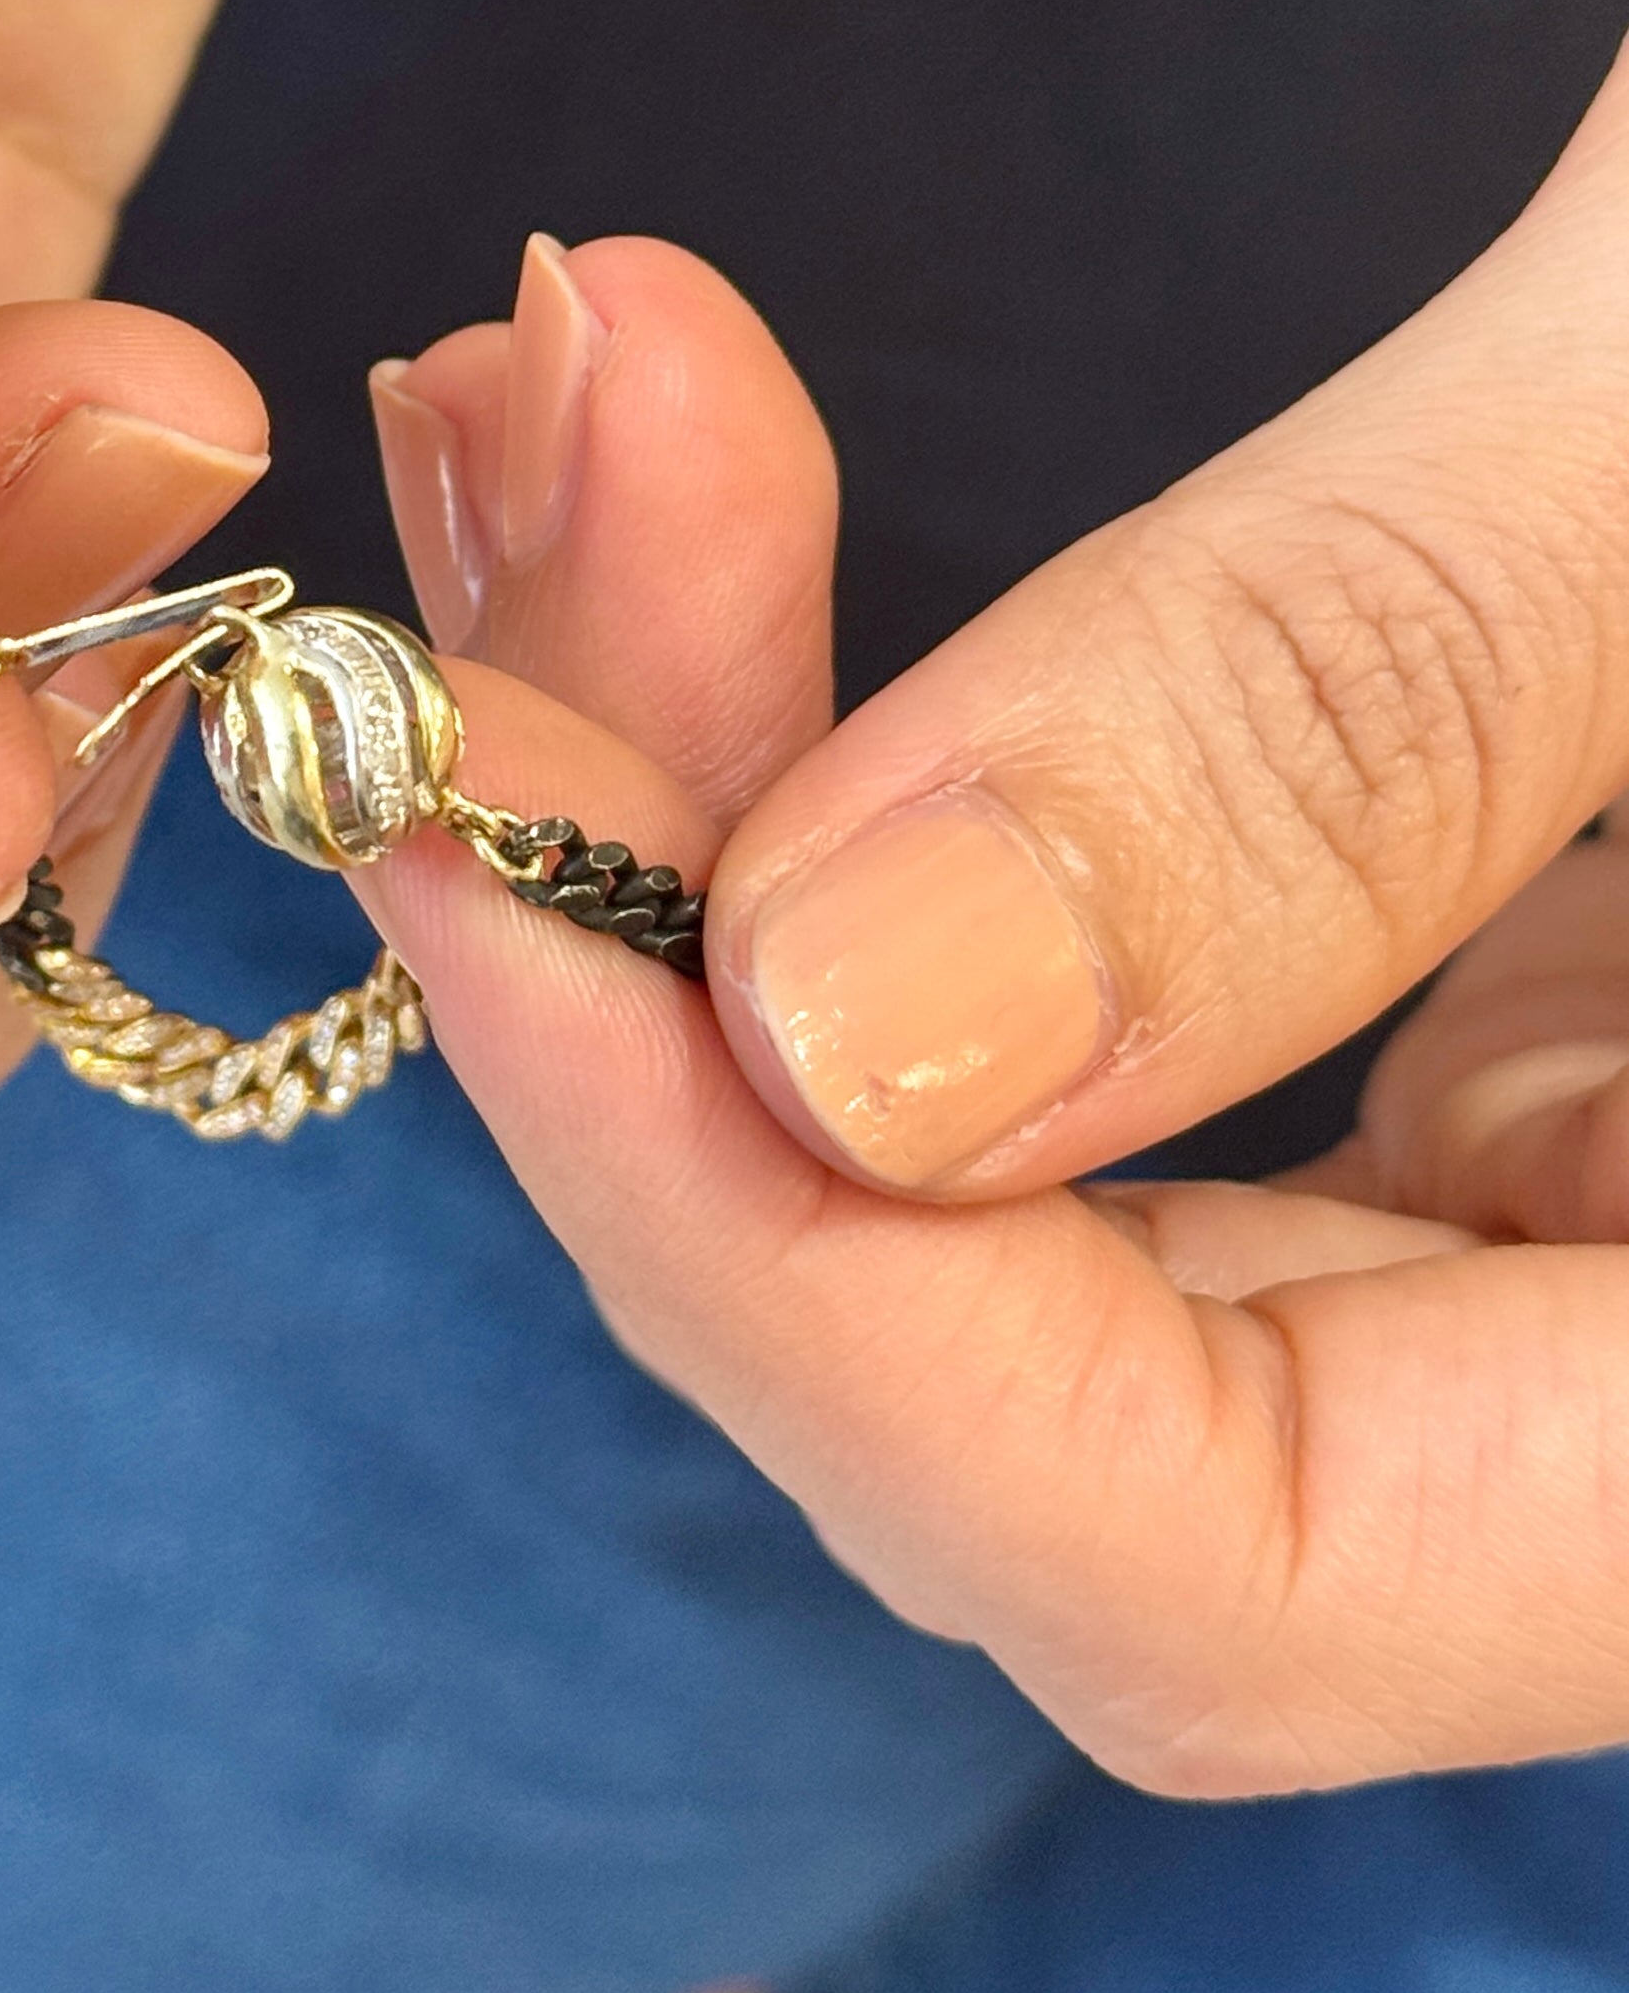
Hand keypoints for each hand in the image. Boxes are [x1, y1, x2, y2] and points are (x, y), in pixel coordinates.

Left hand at [361, 216, 1628, 1794]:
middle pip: (1016, 1342)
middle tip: (487, 519)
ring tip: (532, 431)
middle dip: (660, 936)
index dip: (780, 1265)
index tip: (474, 846)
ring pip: (990, 1142)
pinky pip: (1072, 962)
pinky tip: (689, 490)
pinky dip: (846, 737)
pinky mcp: (1490, 965)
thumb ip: (1380, 703)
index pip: (1213, 1561)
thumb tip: (844, 1029)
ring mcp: (1575, 1165)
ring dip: (691, 786)